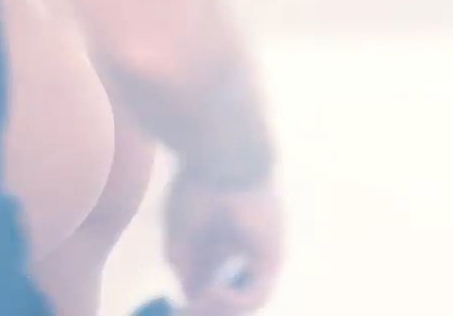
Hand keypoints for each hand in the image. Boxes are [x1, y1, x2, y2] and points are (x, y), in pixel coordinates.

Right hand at [164, 170, 284, 314]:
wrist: (223, 152)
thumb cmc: (198, 182)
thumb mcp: (180, 230)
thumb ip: (184, 265)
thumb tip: (190, 296)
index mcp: (224, 236)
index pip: (211, 279)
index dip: (195, 298)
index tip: (180, 306)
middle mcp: (245, 248)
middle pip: (229, 293)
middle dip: (207, 310)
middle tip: (184, 314)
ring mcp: (260, 253)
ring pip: (244, 300)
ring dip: (217, 309)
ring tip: (194, 306)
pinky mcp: (272, 255)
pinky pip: (256, 294)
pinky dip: (231, 300)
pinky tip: (211, 291)